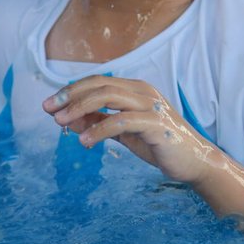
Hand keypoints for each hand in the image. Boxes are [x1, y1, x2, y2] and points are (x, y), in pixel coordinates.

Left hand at [43, 75, 222, 184]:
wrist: (194, 161)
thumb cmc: (158, 144)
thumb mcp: (123, 132)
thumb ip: (99, 122)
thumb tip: (67, 120)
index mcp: (135, 89)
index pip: (97, 81)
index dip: (71, 90)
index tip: (50, 104)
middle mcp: (143, 92)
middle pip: (99, 85)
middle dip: (70, 96)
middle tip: (49, 110)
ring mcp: (151, 106)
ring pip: (108, 96)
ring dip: (80, 109)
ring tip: (61, 124)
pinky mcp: (157, 124)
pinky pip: (122, 121)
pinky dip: (99, 129)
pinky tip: (85, 142)